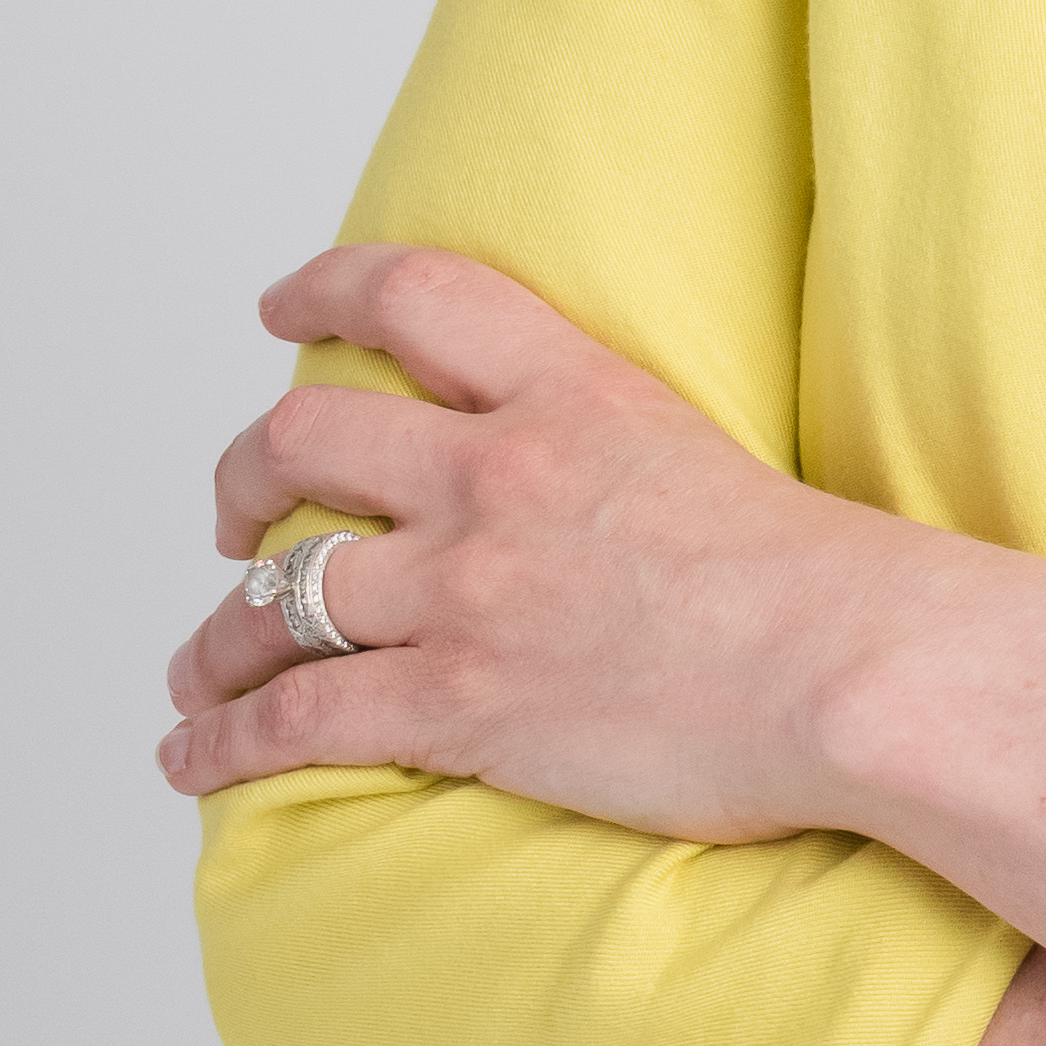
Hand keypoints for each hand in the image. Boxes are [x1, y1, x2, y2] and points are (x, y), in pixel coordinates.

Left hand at [155, 245, 939, 836]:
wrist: (855, 670)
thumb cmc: (831, 589)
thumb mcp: (709, 461)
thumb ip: (626, 458)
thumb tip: (608, 505)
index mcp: (568, 394)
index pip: (414, 295)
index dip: (326, 290)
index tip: (279, 310)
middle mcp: (492, 476)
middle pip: (304, 439)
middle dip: (245, 479)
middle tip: (234, 516)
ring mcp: (466, 588)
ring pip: (277, 591)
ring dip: (216, 635)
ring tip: (200, 665)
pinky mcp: (458, 699)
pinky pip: (294, 715)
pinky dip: (222, 739)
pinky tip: (189, 755)